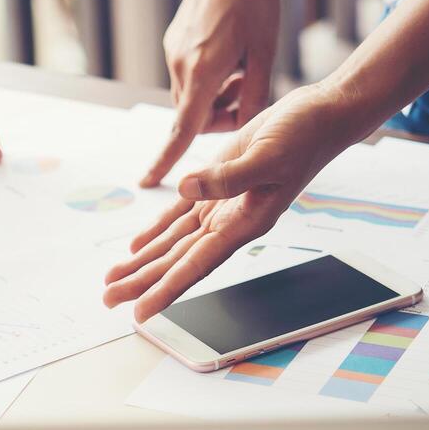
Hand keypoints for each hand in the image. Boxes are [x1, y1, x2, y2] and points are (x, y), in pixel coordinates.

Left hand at [105, 84, 358, 321]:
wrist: (319, 117)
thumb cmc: (304, 137)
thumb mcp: (267, 156)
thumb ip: (228, 178)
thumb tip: (185, 189)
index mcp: (245, 224)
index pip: (197, 265)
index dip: (166, 290)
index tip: (142, 312)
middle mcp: (230, 223)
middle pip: (177, 261)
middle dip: (142, 282)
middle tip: (109, 300)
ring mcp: (222, 206)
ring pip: (173, 242)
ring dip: (143, 261)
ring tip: (113, 281)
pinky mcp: (216, 185)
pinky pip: (179, 216)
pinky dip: (156, 230)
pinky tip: (136, 245)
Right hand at [138, 0, 280, 187]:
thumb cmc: (255, 0)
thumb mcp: (265, 53)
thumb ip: (254, 96)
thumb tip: (244, 131)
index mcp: (203, 72)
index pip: (181, 130)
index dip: (166, 160)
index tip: (148, 182)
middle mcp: (180, 64)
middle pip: (195, 114)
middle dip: (220, 114)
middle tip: (248, 89)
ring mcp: (174, 51)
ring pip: (193, 94)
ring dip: (217, 94)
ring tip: (243, 64)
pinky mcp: (175, 40)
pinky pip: (190, 74)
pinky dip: (210, 76)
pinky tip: (231, 50)